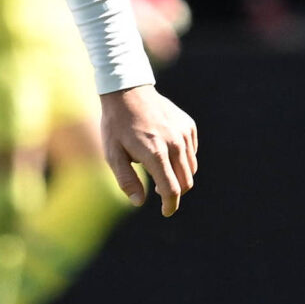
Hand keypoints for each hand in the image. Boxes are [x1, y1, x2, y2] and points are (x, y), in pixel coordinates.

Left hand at [99, 84, 199, 215]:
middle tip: (159, 192)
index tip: (166, 212)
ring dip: (179, 177)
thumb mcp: (113, 155)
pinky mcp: (188, 126)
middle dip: (174, 193)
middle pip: (185, 182)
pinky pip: (191, 152)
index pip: (171, 189)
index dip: (171, 205)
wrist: (128, 91)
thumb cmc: (116, 126)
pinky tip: (166, 154)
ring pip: (191, 168)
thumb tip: (140, 202)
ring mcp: (184, 134)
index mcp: (155, 153)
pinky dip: (183, 160)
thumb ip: (127, 180)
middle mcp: (174, 144)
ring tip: (160, 172)